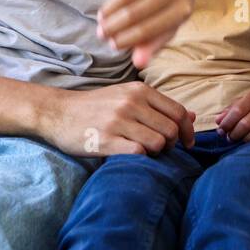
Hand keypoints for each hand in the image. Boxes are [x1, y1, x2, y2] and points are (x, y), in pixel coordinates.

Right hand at [39, 81, 195, 155]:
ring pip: (157, 143)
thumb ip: (159, 106)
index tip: (186, 143)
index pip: (178, 112)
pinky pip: (138, 153)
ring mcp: (118, 121)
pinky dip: (141, 158)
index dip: (187, 130)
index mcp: (140, 90)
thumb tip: (192, 116)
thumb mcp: (128, 97)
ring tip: (145, 152)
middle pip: (171, 130)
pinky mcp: (105, 140)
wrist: (57, 113)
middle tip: (160, 149)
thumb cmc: (96, 107)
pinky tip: (131, 156)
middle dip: (171, 144)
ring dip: (156, 153)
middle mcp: (131, 103)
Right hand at [98, 0, 194, 68]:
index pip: (148, 30)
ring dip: (108, 9)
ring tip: (101, 18)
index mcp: (184, 9)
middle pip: (133, 13)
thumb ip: (153, 43)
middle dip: (112, 26)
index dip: (126, 39)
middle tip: (100, 34)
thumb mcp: (168, 21)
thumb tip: (138, 64)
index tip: (111, 45)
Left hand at [214, 90, 249, 141]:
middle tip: (230, 139)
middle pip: (245, 124)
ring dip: (245, 140)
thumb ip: (231, 110)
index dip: (226, 124)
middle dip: (234, 134)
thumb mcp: (247, 102)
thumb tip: (218, 121)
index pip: (236, 111)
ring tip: (241, 141)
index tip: (221, 131)